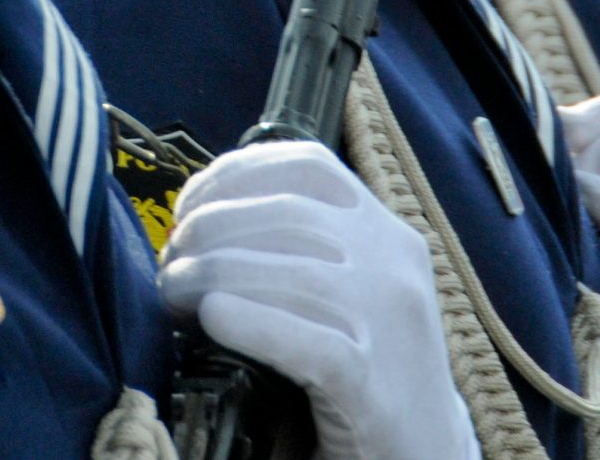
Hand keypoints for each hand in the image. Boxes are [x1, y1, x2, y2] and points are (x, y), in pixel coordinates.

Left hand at [160, 139, 480, 459]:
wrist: (427, 452)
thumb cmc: (369, 368)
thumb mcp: (350, 289)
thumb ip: (299, 250)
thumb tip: (199, 226)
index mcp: (385, 234)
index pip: (307, 167)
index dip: (234, 176)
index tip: (188, 206)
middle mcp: (394, 267)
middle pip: (288, 215)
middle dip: (211, 229)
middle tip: (172, 264)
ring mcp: (390, 326)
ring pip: (294, 274)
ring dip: (213, 276)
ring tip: (175, 295)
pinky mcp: (374, 389)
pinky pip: (309, 343)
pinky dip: (251, 323)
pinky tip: (212, 319)